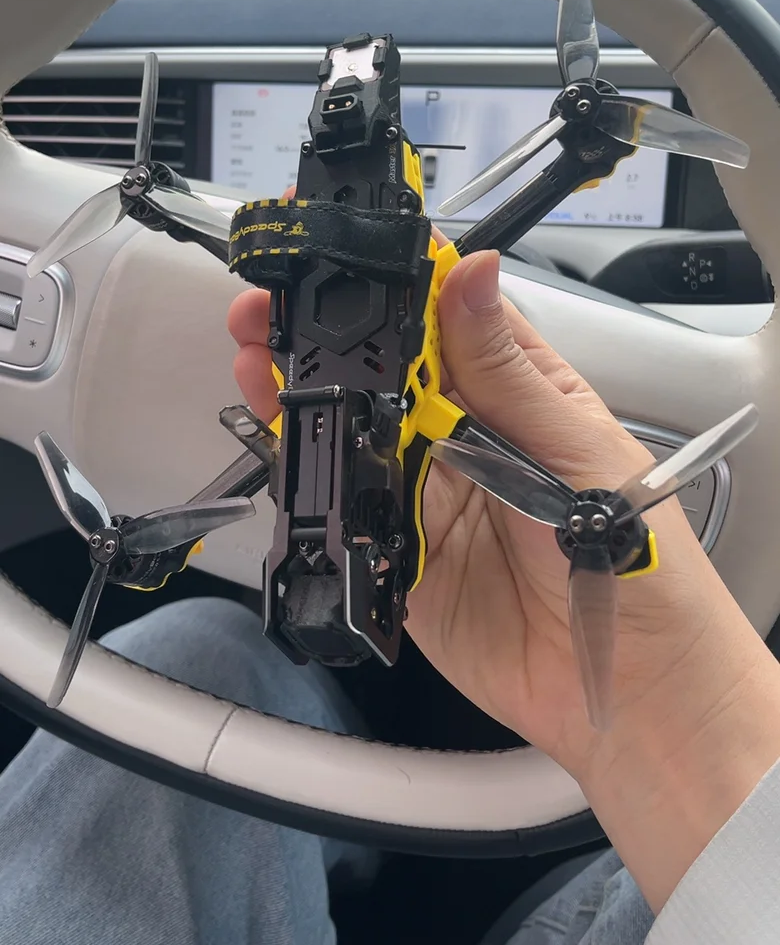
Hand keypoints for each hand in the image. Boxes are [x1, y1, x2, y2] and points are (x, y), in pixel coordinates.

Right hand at [228, 250, 779, 910]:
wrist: (631, 693)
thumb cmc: (640, 562)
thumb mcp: (576, 451)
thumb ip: (506, 372)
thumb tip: (470, 271)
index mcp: (522, 392)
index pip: (447, 319)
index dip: (394, 283)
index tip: (340, 251)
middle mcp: (469, 437)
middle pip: (385, 373)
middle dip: (326, 337)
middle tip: (270, 309)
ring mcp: (430, 495)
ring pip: (354, 432)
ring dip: (303, 394)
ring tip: (254, 358)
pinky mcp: (399, 555)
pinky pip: (347, 507)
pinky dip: (308, 475)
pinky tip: (278, 439)